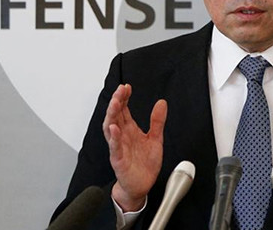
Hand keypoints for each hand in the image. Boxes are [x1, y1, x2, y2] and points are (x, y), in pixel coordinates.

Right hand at [102, 84, 167, 211]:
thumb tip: (161, 103)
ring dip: (112, 115)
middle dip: (117, 101)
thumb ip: (157, 121)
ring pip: (110, 128)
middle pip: (115, 115)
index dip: (124, 97)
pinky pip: (114, 147)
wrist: (142, 185)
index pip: (124, 109)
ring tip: (115, 103)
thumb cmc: (145, 164)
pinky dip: (113, 138)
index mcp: (129, 130)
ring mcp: (118, 147)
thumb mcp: (156, 139)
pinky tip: (114, 128)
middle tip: (120, 90)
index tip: (126, 87)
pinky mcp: (118, 160)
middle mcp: (122, 136)